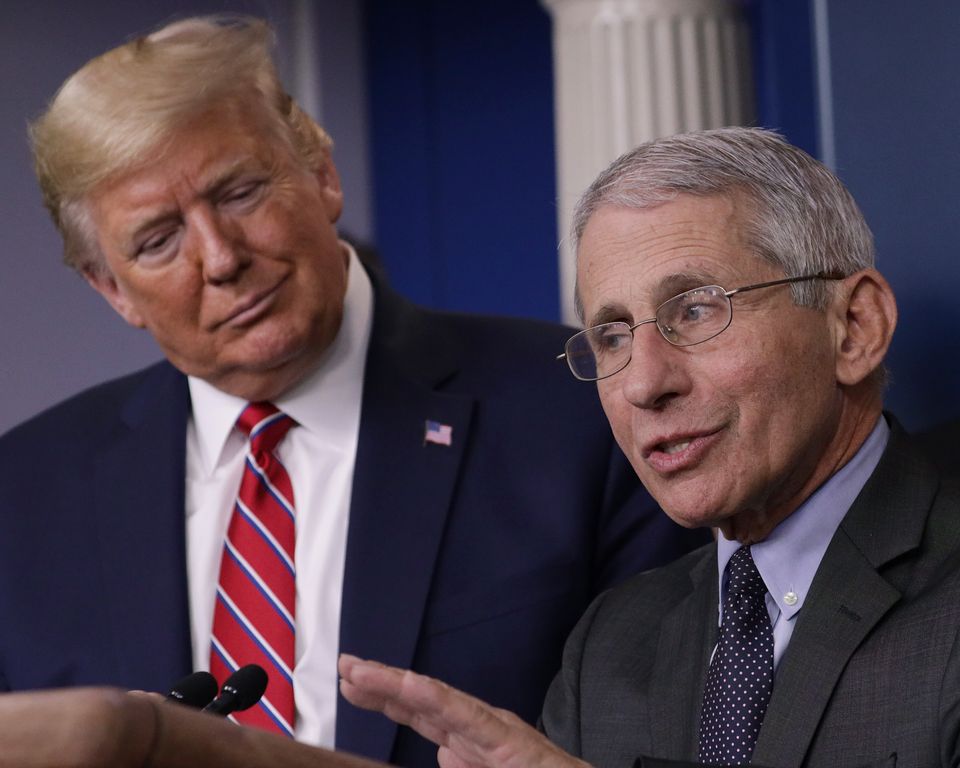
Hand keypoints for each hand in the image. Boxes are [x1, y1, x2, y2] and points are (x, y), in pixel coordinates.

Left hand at [338, 654, 589, 767]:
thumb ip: (460, 763)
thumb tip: (444, 753)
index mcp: (469, 741)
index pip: (420, 713)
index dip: (383, 696)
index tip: (349, 683)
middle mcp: (477, 729)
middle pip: (420, 700)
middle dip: (380, 682)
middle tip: (344, 665)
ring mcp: (493, 730)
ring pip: (437, 700)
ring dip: (395, 684)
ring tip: (360, 672)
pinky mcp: (509, 741)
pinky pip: (469, 718)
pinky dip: (437, 698)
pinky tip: (410, 686)